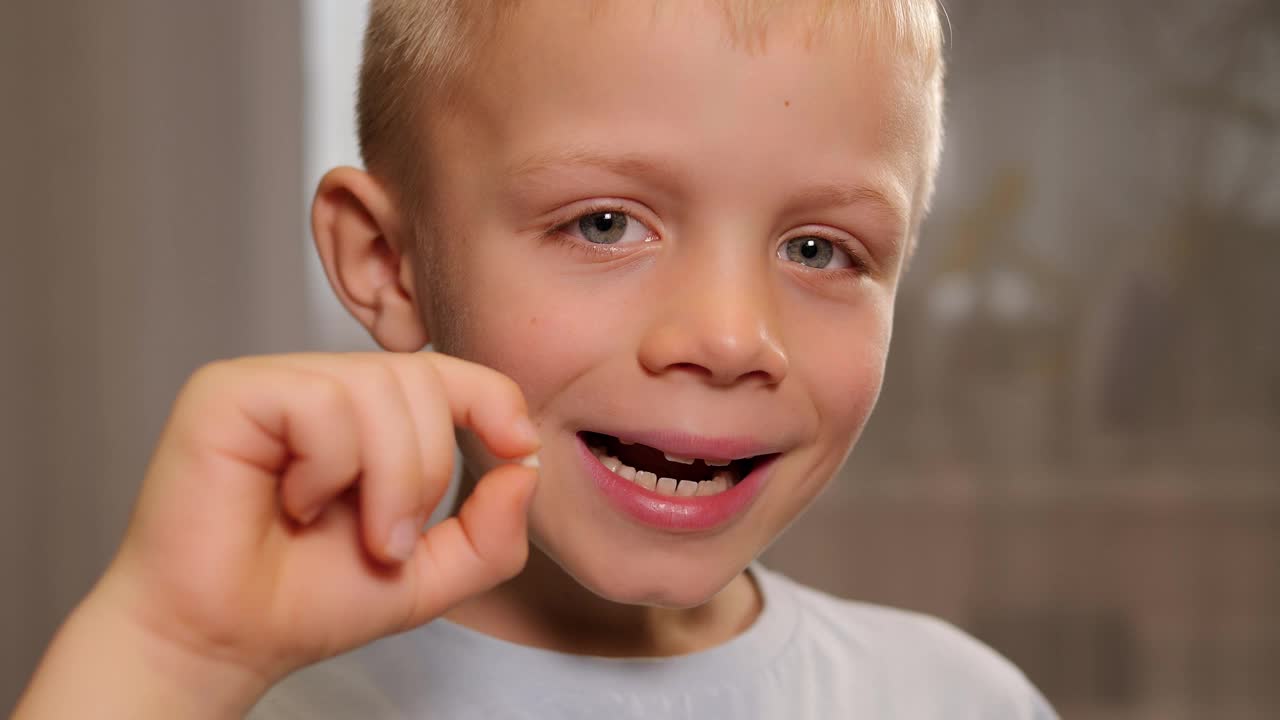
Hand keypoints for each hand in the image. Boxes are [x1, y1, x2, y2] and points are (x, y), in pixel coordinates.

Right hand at [88, 352, 536, 702]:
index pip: (444, 372)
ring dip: (385, 478)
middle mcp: (320, 388)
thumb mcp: (427, 576)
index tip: (518, 445)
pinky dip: (328, 466)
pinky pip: (321, 400)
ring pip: (377, 386)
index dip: (492, 398)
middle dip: (427, 471)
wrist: (220, 643)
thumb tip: (526, 467)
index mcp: (364, 417)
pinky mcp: (227, 392)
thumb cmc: (301, 603)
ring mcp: (272, 383)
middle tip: (389, 540)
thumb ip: (488, 532)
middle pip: (420, 379)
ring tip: (346, 529)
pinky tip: (294, 501)